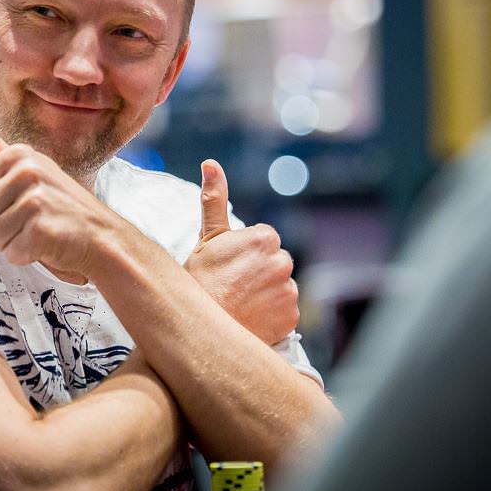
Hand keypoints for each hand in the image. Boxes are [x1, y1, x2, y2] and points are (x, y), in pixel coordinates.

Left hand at [0, 107, 125, 276]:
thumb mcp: (28, 166)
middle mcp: (27, 171)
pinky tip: (45, 245)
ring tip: (36, 233)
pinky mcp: (42, 229)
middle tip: (26, 223)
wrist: (101, 235)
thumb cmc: (59, 204)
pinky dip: (25, 256)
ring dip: (10, 244)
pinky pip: (11, 253)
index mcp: (18, 155)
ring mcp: (36, 199)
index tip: (14, 204)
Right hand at [185, 159, 298, 344]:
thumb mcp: (206, 238)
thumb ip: (214, 199)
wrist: (198, 327)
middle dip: (259, 272)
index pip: (264, 241)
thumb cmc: (199, 281)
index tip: (229, 267)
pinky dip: (273, 315)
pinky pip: (286, 311)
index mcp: (264, 238)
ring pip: (281, 286)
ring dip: (267, 294)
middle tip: (233, 286)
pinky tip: (252, 317)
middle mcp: (282, 261)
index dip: (245, 254)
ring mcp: (289, 290)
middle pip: (275, 263)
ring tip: (241, 303)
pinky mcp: (292, 316)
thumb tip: (211, 163)